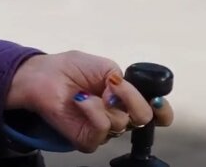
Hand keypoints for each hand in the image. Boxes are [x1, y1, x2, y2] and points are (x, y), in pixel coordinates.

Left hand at [6, 51, 174, 151]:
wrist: (43, 75)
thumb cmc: (70, 69)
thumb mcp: (106, 66)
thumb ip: (126, 82)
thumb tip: (126, 97)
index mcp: (126, 99)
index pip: (156, 114)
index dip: (162, 111)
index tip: (157, 100)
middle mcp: (118, 115)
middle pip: (143, 119)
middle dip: (131, 99)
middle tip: (112, 86)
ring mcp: (103, 129)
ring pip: (122, 123)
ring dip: (104, 102)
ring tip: (85, 92)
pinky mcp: (87, 139)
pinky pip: (101, 131)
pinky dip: (92, 112)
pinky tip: (80, 101)